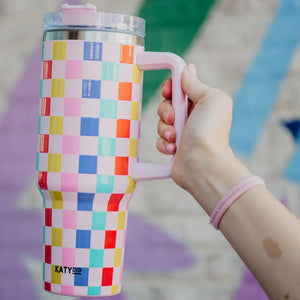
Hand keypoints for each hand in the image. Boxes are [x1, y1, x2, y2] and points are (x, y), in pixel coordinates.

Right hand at [157, 64, 250, 213]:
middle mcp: (192, 117)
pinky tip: (174, 150)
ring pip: (161, 123)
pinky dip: (164, 144)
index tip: (167, 92)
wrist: (203, 165)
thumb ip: (195, 84)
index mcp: (202, 103)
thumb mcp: (209, 99)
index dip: (170, 88)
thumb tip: (188, 68)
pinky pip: (159, 140)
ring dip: (165, 129)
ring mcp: (182, 133)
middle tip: (173, 118)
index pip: (180, 88)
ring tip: (176, 138)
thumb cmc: (209, 132)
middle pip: (166, 104)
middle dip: (166, 110)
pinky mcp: (174, 148)